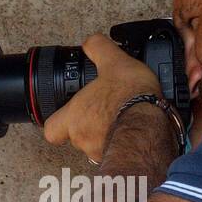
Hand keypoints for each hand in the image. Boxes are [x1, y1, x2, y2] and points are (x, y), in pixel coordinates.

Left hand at [42, 33, 161, 159]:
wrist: (150, 126)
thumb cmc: (129, 98)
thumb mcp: (114, 62)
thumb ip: (99, 48)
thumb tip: (92, 42)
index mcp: (74, 117)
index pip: (51, 130)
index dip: (57, 123)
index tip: (66, 114)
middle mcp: (83, 139)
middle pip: (76, 138)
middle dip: (88, 125)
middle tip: (103, 111)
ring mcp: (101, 152)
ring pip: (97, 146)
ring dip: (107, 135)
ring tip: (122, 119)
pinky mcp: (121, 159)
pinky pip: (118, 152)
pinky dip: (125, 142)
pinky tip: (136, 129)